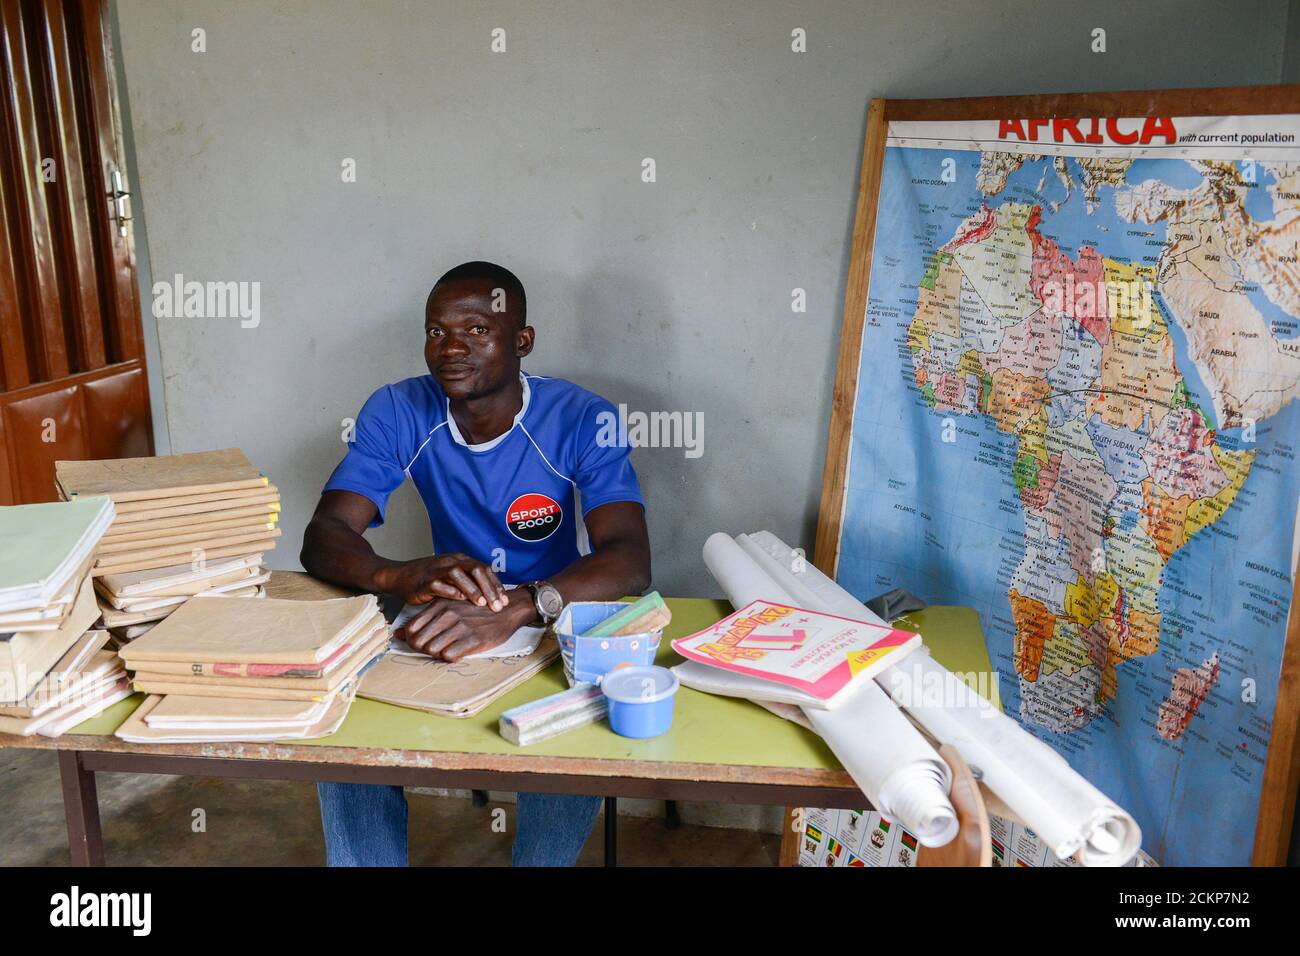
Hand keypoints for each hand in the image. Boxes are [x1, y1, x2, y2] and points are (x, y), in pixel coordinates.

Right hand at [375, 553, 507, 609]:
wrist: (400, 577)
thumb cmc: (430, 580)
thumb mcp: (452, 578)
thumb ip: (469, 582)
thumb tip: (492, 596)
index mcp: (460, 560)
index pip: (484, 569)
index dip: (496, 585)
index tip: (505, 601)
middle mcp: (451, 562)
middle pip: (476, 569)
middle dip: (489, 588)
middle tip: (498, 606)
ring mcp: (437, 570)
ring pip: (459, 574)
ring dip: (472, 589)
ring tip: (482, 604)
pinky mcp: (424, 581)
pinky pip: (439, 584)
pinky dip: (450, 592)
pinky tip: (460, 601)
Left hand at [398, 592, 535, 661]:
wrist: (509, 608)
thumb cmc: (477, 609)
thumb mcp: (450, 606)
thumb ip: (425, 619)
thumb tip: (398, 634)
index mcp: (441, 605)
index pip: (411, 628)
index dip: (412, 640)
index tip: (421, 642)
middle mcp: (448, 614)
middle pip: (418, 642)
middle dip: (422, 649)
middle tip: (434, 649)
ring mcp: (460, 627)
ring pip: (432, 650)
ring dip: (437, 654)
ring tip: (448, 649)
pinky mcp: (473, 639)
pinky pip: (449, 656)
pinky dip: (450, 657)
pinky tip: (458, 651)